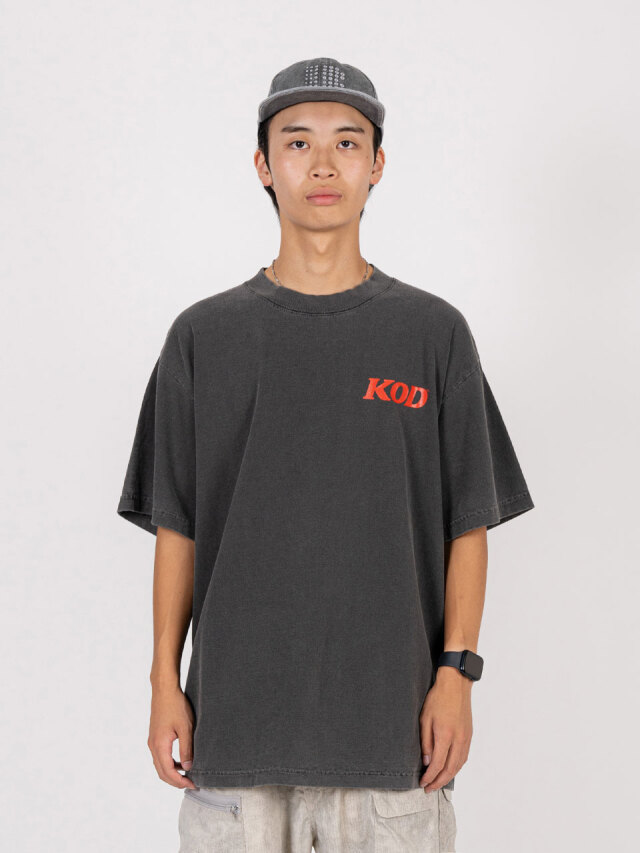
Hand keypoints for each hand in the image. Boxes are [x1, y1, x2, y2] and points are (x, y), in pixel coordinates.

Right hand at [148, 683, 196, 788]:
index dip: (180, 782)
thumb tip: (188, 767)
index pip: (168, 772)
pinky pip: (160, 756)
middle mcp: (153, 745)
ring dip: (172, 773)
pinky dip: (170, 763)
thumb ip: (186, 748)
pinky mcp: (155, 737)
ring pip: (160, 765)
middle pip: (162, 772)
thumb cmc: (175, 705)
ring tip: (188, 774)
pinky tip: (181, 761)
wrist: (164, 690)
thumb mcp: (185, 728)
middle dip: (175, 781)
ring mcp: (152, 741)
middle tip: (191, 783)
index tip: (193, 784)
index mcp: (159, 745)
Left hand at [419, 666, 472, 790]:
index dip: (429, 777)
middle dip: (438, 782)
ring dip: (448, 777)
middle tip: (428, 789)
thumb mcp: (424, 719)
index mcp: (445, 735)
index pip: (438, 764)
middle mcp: (458, 739)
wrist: (456, 685)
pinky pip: (464, 757)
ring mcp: (466, 738)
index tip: (422, 783)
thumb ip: (426, 742)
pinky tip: (449, 770)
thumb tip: (427, 762)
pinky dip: (456, 767)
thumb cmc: (438, 698)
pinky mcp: (469, 735)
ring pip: (459, 765)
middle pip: (450, 769)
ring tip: (437, 782)